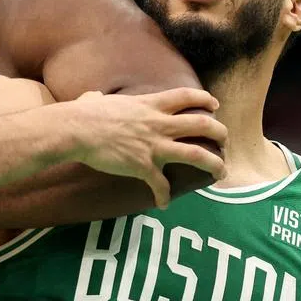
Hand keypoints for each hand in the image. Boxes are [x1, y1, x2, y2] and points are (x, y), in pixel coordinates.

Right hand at [67, 87, 226, 208]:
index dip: (205, 100)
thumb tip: (92, 97)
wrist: (76, 130)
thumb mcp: (96, 100)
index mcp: (150, 105)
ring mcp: (153, 146)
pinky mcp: (143, 166)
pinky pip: (161, 185)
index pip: (187, 96)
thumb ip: (99, 98)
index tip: (214, 104)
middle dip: (220, 133)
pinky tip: (163, 204)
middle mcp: (158, 124)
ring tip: (220, 172)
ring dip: (214, 164)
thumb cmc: (82, 114)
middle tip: (224, 140)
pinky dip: (164, 196)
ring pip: (197, 155)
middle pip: (202, 125)